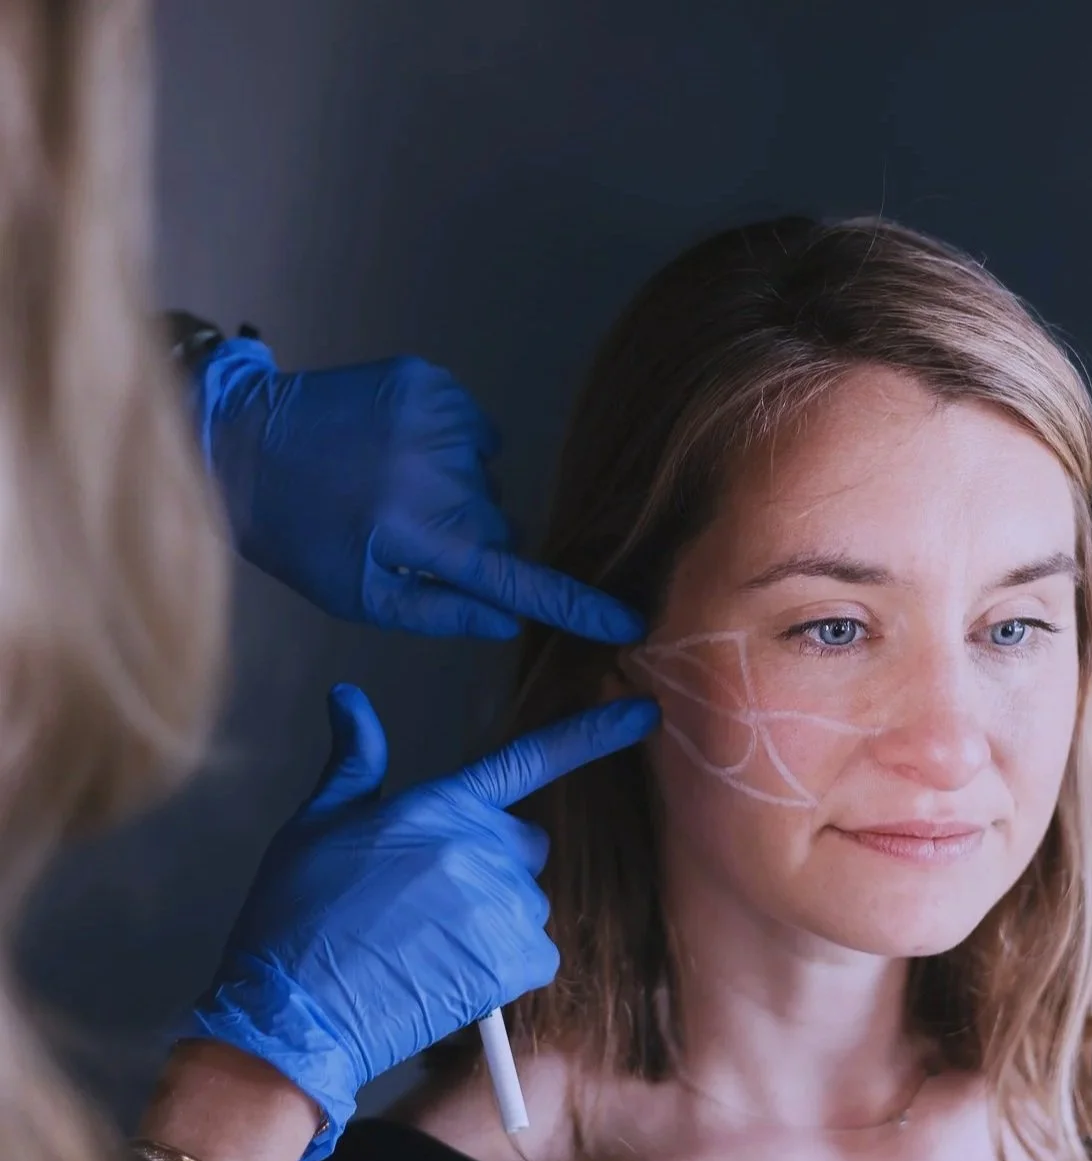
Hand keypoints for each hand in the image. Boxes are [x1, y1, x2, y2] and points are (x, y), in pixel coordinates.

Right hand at [180, 686, 657, 1160]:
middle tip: (432, 899)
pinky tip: (451, 974)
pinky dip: (505, 966)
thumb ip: (355, 760)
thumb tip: (350, 698)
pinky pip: (535, 953)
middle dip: (494, 864)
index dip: (593, 734)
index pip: (531, 759)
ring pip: (527, 902)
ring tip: (427, 944)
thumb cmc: (296, 918)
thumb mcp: (316, 825)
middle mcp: (483, 848)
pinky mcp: (515, 961)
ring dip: (495, 920)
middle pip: (526, 844)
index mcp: (441, 807)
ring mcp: (503, 905)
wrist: (292, 1014)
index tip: (644, 713)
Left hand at [195, 338, 641, 640]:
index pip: (514, 578)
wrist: (241, 440)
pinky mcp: (430, 381)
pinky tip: (399, 450)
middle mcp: (438, 472)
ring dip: (457, 492)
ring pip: (487, 480)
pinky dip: (451, 448)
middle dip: (471, 539)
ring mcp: (438, 418)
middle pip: (500, 525)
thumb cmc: (299, 534)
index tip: (625, 623)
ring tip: (392, 487)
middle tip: (408, 534)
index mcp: (419, 534)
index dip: (573, 606)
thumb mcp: (360, 595)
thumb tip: (509, 621)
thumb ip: (440, 611)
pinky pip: (476, 432)